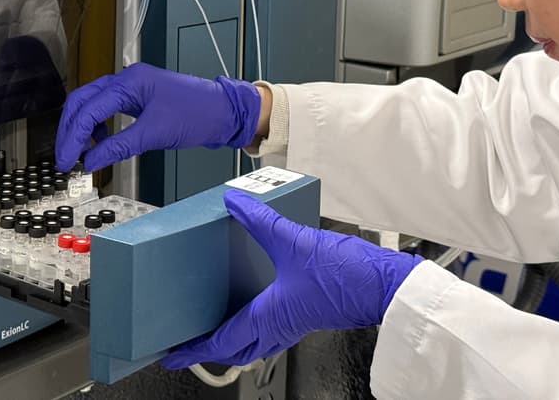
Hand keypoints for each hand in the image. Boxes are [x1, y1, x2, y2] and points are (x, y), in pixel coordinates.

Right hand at [55, 63, 260, 171]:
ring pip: (92, 105)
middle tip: (65, 158)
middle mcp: (127, 80)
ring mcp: (132, 88)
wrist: (224, 112)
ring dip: (83, 128)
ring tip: (82, 154)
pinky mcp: (138, 99)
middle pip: (83, 101)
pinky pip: (107, 110)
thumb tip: (91, 161)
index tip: (66, 161)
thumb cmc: (198, 114)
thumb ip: (119, 146)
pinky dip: (99, 127)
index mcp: (129, 82)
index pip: (88, 109)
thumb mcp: (155, 133)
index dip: (73, 137)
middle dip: (70, 130)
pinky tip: (101, 143)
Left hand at [161, 190, 421, 368]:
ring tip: (216, 327)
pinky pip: (272, 328)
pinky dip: (255, 324)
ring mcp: (296, 320)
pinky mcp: (309, 311)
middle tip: (188, 344)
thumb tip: (234, 202)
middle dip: (210, 349)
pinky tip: (257, 303)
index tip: (173, 355)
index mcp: (269, 315)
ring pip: (256, 340)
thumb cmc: (346, 278)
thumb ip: (260, 220)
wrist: (386, 287)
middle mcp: (280, 324)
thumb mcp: (295, 240)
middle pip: (236, 348)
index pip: (222, 341)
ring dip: (233, 338)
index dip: (194, 350)